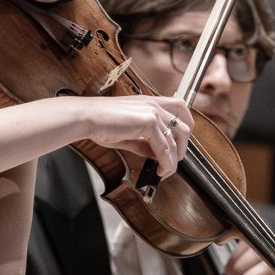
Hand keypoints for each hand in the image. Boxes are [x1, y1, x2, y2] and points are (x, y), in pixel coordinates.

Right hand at [86, 94, 200, 179]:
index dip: (187, 124)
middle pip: (184, 126)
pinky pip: (164, 148)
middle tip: (174, 162)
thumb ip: (144, 143)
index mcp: (150, 102)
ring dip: (173, 160)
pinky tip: (160, 170)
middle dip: (182, 148)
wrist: (87, 118)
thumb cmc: (101, 122)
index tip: (181, 142)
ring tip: (165, 171)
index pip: (180, 108)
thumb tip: (156, 155)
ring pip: (175, 140)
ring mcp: (153, 112)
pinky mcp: (149, 122)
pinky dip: (165, 162)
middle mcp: (154, 105)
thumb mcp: (128, 134)